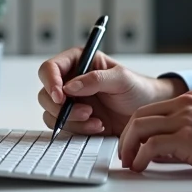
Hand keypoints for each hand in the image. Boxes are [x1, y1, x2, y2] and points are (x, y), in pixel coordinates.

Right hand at [37, 50, 184, 135]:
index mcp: (79, 62)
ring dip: (72, 121)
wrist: (146, 114)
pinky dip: (78, 130)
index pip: (50, 68)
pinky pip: (63, 127)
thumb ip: (96, 79)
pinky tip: (98, 127)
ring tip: (97, 121)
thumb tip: (69, 87)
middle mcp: (70, 81)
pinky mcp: (75, 120)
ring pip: (51, 113)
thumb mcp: (121, 78)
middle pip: (46, 94)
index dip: (50, 81)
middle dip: (62, 107)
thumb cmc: (137, 88)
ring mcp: (71, 102)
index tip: (61, 96)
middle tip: (87, 112)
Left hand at [118, 90, 191, 174]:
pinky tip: (141, 167)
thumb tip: (160, 150)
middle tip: (125, 155)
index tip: (132, 144)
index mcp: (189, 100)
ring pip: (139, 127)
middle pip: (139, 116)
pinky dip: (140, 158)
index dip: (135, 128)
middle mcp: (184, 105)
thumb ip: (184, 130)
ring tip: (130, 163)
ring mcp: (184, 119)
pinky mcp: (186, 137)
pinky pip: (151, 145)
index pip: (150, 109)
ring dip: (129, 147)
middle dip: (126, 137)